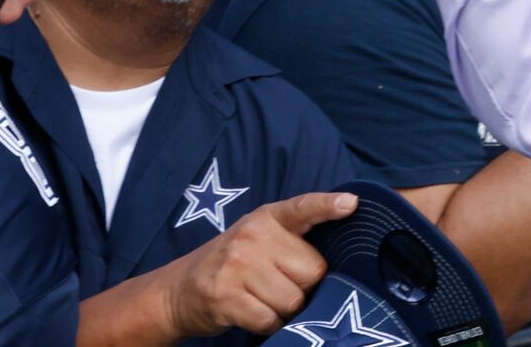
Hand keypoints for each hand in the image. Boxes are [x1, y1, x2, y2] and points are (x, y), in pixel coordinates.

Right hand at [160, 191, 356, 335]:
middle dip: (303, 287)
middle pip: (313, 272)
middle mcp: (252, 235)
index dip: (327, 206)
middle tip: (276, 285)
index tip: (350, 204)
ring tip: (262, 300)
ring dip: (285, 310)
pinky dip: (269, 326)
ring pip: (294, 301)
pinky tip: (252, 314)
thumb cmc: (232, 265)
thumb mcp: (257, 240)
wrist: (179, 290)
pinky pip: (272, 321)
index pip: (302, 207)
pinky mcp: (227, 296)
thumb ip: (290, 241)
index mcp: (265, 218)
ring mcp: (238, 265)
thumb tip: (331, 264)